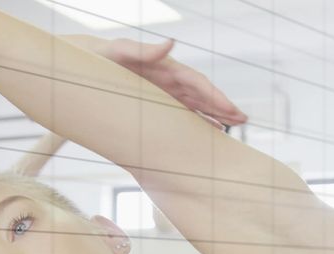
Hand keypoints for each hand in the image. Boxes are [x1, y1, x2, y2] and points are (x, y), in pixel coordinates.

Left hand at [102, 38, 247, 127]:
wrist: (90, 65)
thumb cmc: (105, 57)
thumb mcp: (123, 51)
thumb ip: (145, 50)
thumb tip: (171, 43)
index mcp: (167, 68)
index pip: (198, 83)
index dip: (215, 97)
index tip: (231, 109)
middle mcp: (170, 81)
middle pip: (203, 95)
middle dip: (223, 107)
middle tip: (243, 119)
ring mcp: (165, 92)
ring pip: (196, 105)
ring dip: (215, 115)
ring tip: (234, 126)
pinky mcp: (156, 103)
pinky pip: (182, 113)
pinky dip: (197, 121)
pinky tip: (209, 131)